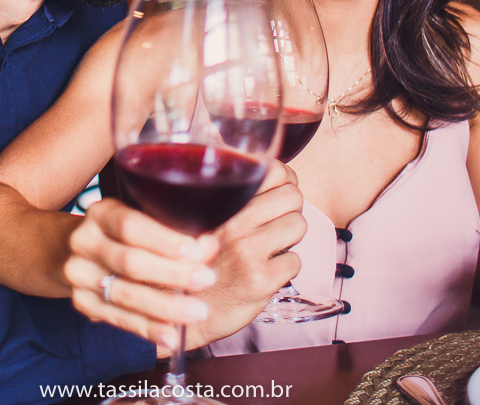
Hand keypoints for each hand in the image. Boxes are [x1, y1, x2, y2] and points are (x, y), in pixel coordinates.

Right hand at [62, 160, 304, 355]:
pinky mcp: (83, 304)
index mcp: (102, 212)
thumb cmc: (129, 231)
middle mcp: (85, 242)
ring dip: (165, 306)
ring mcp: (80, 275)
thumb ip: (170, 219)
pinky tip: (172, 336)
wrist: (83, 250)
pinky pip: (117, 320)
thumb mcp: (141, 212)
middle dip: (173, 274)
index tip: (202, 249)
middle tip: (208, 279)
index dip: (167, 239)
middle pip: (130, 261)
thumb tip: (211, 237)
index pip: (131, 224)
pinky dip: (148, 329)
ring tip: (198, 312)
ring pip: (124, 295)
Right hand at [189, 159, 305, 347]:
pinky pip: (295, 261)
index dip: (285, 183)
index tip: (278, 196)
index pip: (275, 171)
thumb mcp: (206, 219)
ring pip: (298, 225)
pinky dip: (285, 267)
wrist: (181, 309)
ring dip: (289, 238)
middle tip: (274, 226)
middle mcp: (233, 221)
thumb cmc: (199, 261)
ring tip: (269, 248)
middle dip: (289, 211)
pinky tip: (266, 272)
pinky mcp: (260, 279)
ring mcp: (247, 251)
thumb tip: (281, 176)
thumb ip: (232, 197)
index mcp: (221, 202)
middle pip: (292, 196)